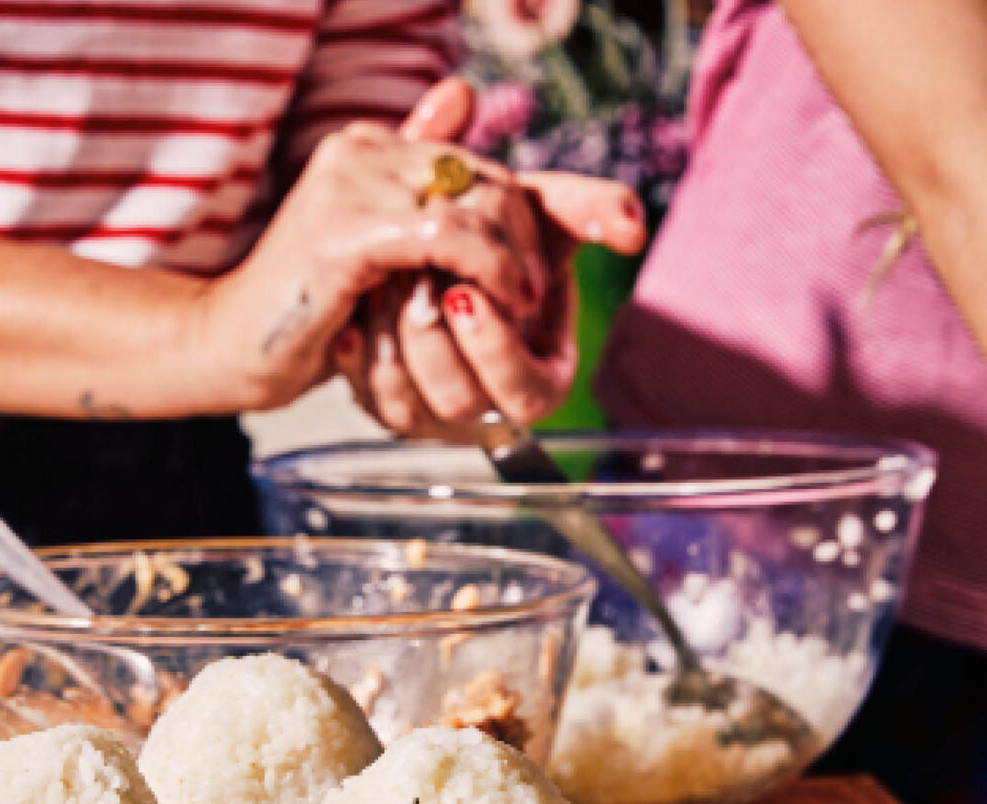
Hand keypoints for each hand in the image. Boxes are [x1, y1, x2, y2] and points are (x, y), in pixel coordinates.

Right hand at [201, 120, 553, 410]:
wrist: (232, 346)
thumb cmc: (311, 308)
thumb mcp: (384, 255)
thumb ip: (425, 191)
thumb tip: (460, 95)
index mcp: (370, 148)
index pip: (481, 160)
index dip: (560, 194)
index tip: (628, 228)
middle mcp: (359, 151)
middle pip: (488, 177)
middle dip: (534, 234)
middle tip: (539, 290)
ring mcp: (348, 186)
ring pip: (475, 202)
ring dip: (514, 256)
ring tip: (522, 302)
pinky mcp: (343, 235)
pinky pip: (444, 236)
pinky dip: (487, 267)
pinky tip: (501, 300)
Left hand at [334, 79, 648, 436]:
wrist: (417, 239)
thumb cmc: (488, 233)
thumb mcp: (536, 213)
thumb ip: (585, 210)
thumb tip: (633, 223)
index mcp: (537, 373)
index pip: (529, 394)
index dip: (496, 350)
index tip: (466, 295)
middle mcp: (485, 401)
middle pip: (461, 401)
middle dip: (436, 340)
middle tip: (414, 281)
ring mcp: (431, 409)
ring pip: (408, 406)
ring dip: (394, 339)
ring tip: (382, 283)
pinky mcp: (385, 403)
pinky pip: (367, 399)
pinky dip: (359, 354)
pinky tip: (353, 315)